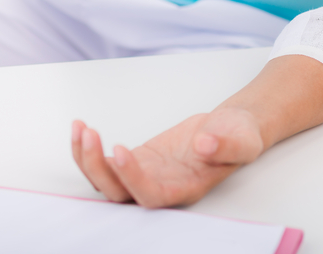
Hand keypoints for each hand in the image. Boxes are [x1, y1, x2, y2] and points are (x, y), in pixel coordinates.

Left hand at [71, 108, 264, 207]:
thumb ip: (227, 145)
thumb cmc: (237, 138)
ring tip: (80, 128)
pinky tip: (80, 127)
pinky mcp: (135, 162)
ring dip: (87, 159)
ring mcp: (143, 176)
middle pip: (118, 194)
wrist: (228, 130)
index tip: (121, 150)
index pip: (151, 195)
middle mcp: (160, 189)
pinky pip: (104, 163)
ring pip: (105, 181)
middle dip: (97, 167)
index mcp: (184, 189)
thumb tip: (206, 144)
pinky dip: (88, 149)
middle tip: (89, 133)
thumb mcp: (242, 138)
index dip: (132, 178)